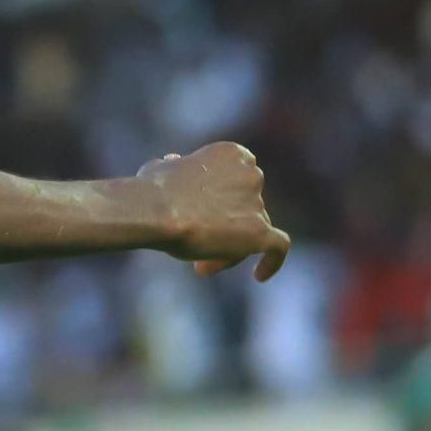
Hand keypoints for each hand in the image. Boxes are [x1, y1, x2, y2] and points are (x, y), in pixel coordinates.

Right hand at [137, 142, 291, 280]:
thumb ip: (176, 167)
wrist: (156, 210)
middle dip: (223, 226)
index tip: (197, 214)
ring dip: (228, 248)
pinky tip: (260, 276)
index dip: (219, 199)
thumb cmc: (153, 189)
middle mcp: (252, 175)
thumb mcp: (162, 168)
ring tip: (199, 265)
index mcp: (234, 154)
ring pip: (251, 231)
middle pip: (245, 207)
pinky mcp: (261, 231)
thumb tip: (173, 163)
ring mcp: (258, 202)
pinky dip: (272, 261)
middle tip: (196, 245)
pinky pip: (278, 247)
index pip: (235, 181)